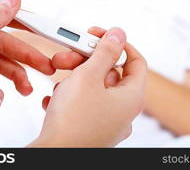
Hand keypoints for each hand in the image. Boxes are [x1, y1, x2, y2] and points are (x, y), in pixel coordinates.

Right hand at [29, 27, 146, 146]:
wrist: (53, 155)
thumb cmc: (73, 122)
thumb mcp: (89, 76)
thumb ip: (105, 51)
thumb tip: (118, 35)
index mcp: (131, 97)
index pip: (136, 61)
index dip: (119, 45)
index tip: (101, 37)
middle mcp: (123, 111)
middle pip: (109, 73)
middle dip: (86, 61)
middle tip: (69, 56)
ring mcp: (107, 122)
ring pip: (93, 89)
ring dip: (74, 79)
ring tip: (57, 82)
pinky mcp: (91, 129)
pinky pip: (83, 105)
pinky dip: (69, 97)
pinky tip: (55, 100)